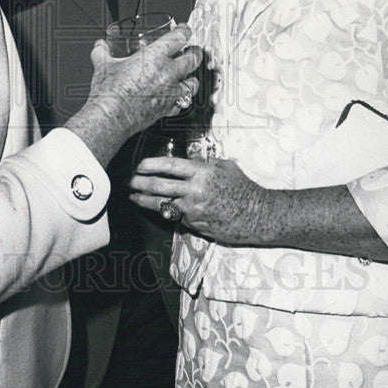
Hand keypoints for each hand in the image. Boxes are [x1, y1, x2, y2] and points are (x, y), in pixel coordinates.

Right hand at [67, 25, 201, 165]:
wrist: (111, 118)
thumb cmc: (109, 92)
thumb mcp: (102, 66)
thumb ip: (102, 52)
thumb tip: (100, 46)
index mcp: (153, 57)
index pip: (178, 38)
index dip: (184, 31)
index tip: (184, 30)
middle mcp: (166, 73)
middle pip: (192, 59)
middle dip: (196, 53)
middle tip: (194, 50)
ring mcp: (169, 92)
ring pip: (193, 84)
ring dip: (193, 78)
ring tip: (191, 76)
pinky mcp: (167, 109)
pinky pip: (182, 104)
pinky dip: (182, 100)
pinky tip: (177, 98)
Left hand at [129, 156, 260, 244]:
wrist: (258, 216)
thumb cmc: (245, 189)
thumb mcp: (227, 168)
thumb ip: (207, 164)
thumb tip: (195, 163)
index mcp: (202, 172)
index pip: (169, 166)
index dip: (151, 165)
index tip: (139, 165)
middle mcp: (194, 190)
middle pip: (160, 186)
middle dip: (141, 183)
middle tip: (130, 181)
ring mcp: (193, 209)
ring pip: (162, 204)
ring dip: (145, 200)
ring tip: (134, 197)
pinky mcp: (195, 225)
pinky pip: (179, 217)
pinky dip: (172, 212)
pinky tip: (168, 210)